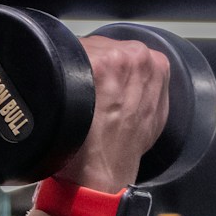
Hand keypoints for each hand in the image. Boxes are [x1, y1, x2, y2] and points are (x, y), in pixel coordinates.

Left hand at [55, 35, 170, 191]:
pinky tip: (65, 97)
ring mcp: (113, 58)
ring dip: (72, 69)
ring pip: (81, 49)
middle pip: (100, 46)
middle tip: (84, 97)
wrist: (103, 170)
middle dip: (88, 66)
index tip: (96, 85)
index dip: (103, 68)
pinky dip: (59, 73)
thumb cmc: (123, 148)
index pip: (122, 50)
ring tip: (76, 101)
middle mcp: (137, 56)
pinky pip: (66, 55)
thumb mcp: (153, 115)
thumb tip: (136, 75)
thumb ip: (148, 87)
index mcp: (156, 64)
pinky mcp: (91, 66)